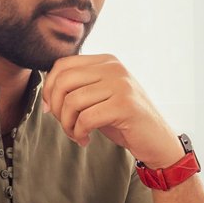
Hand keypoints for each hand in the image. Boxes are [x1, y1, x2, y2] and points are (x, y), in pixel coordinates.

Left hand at [42, 54, 181, 166]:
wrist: (157, 140)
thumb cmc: (125, 121)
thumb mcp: (101, 97)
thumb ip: (79, 89)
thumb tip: (46, 96)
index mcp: (107, 61)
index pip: (63, 65)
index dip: (49, 88)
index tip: (50, 109)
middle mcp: (114, 68)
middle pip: (64, 81)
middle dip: (55, 107)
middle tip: (64, 125)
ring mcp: (121, 85)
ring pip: (72, 101)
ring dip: (67, 124)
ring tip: (76, 135)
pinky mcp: (125, 106)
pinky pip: (86, 118)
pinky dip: (79, 132)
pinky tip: (85, 140)